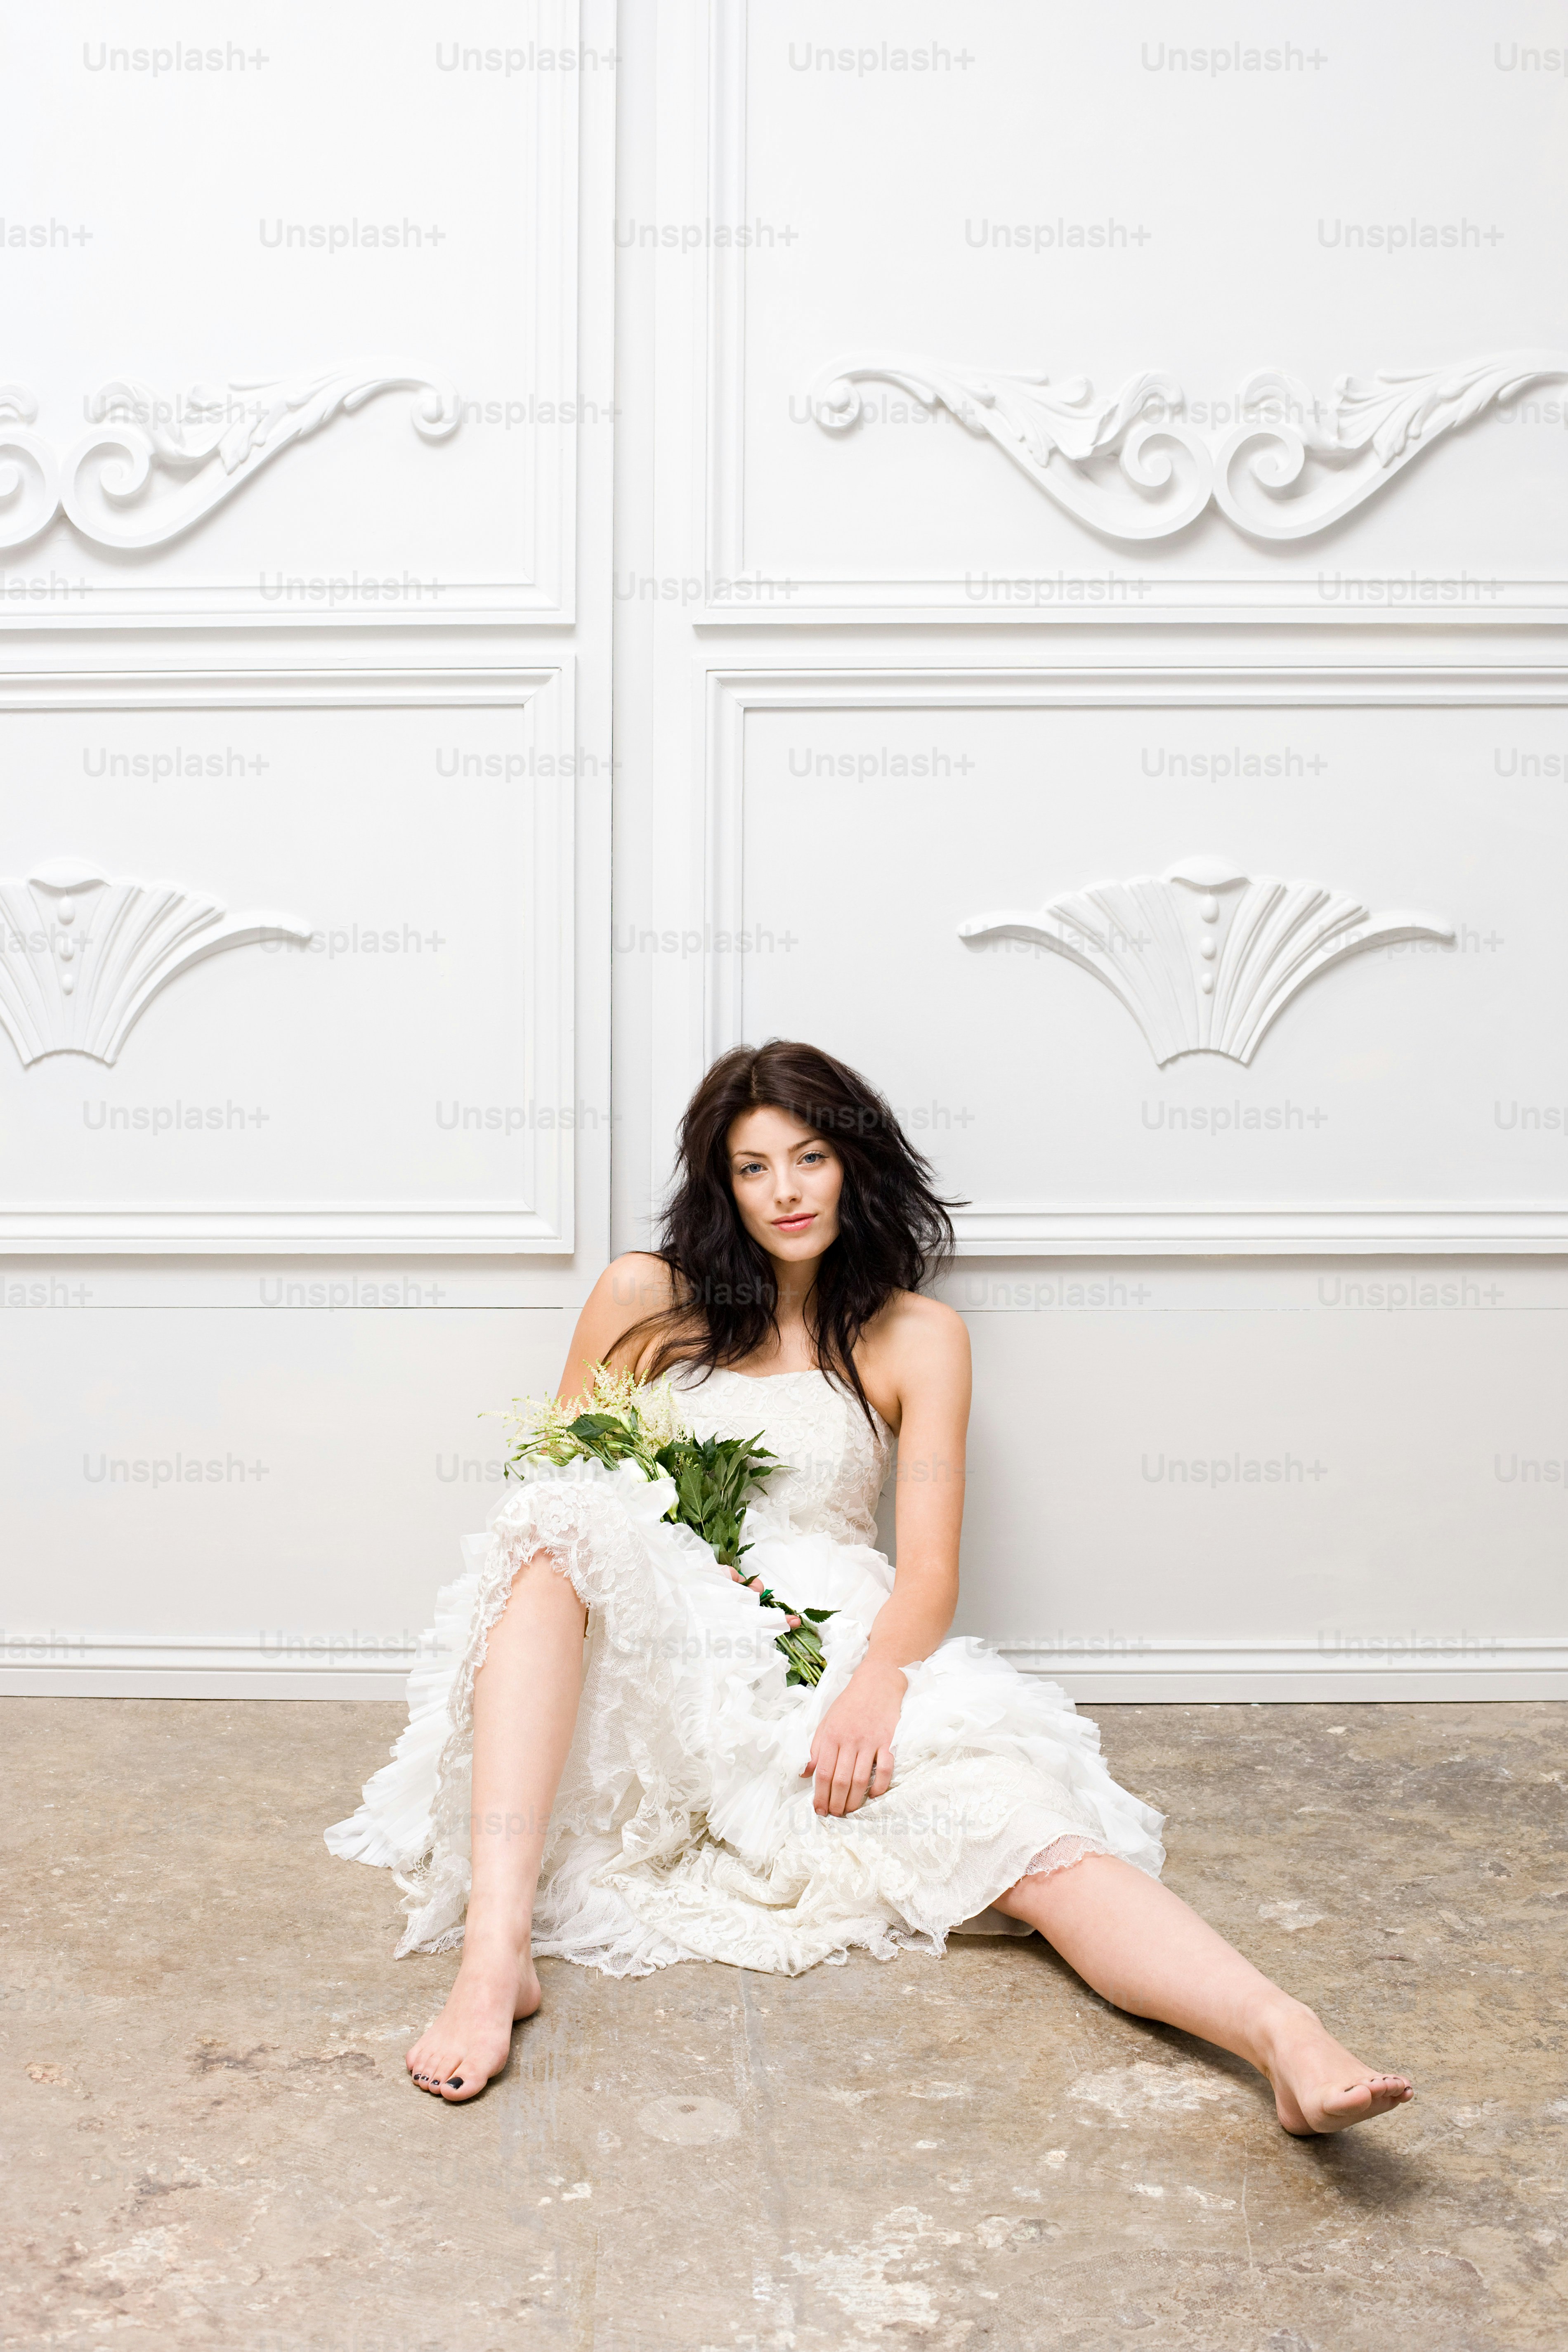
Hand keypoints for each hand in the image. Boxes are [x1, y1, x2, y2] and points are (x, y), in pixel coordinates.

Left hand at [801, 1659, 906, 1816]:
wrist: (877, 1682)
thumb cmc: (848, 1704)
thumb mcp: (825, 1722)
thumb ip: (815, 1748)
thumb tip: (804, 1774)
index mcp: (831, 1736)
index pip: (823, 1773)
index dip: (819, 1795)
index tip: (819, 1809)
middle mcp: (849, 1740)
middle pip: (840, 1780)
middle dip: (836, 1803)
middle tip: (834, 1814)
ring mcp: (869, 1741)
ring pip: (860, 1779)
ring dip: (854, 1800)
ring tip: (849, 1811)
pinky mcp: (887, 1741)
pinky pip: (885, 1769)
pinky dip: (880, 1785)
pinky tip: (874, 1795)